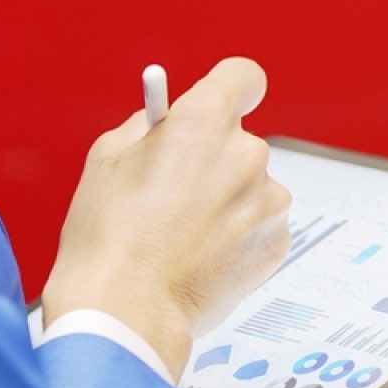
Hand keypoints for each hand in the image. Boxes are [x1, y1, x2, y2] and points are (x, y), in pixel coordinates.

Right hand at [41, 57, 291, 378]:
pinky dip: (238, 236)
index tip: (221, 101)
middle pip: (239, 141)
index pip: (242, 77)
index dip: (230, 88)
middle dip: (213, 158)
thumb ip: (150, 128)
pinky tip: (201, 257)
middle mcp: (248, 154)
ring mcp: (269, 200)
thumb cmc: (109, 237)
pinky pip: (259, 225)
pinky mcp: (279, 241)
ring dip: (227, 200)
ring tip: (183, 234)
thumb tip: (169, 122)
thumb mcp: (108, 158)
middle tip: (175, 192)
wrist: (127, 310)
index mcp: (205, 122)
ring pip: (250, 186)